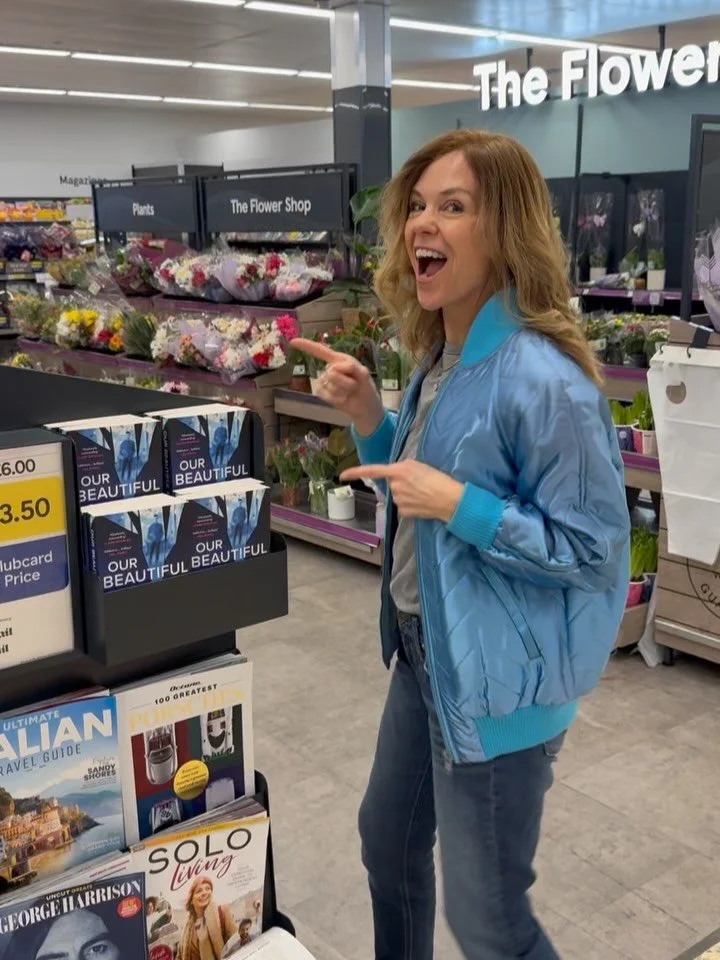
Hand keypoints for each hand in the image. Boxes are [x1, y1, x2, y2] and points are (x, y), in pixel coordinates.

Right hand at [290, 338, 383, 435]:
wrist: (365, 407)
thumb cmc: (366, 388)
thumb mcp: (364, 375)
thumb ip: (353, 368)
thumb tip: (334, 368)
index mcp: (340, 359)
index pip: (321, 351)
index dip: (307, 346)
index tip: (293, 342)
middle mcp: (331, 368)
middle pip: (331, 372)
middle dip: (346, 381)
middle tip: (355, 385)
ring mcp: (325, 381)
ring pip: (329, 385)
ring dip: (343, 391)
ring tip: (350, 392)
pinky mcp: (323, 393)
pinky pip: (324, 394)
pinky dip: (336, 399)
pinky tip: (343, 399)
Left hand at [341, 460, 462, 521]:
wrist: (450, 499)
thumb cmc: (439, 479)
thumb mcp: (420, 465)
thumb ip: (404, 467)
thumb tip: (396, 475)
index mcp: (398, 470)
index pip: (371, 471)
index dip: (355, 472)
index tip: (342, 476)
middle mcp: (394, 485)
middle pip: (391, 483)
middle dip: (400, 483)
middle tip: (419, 483)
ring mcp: (398, 500)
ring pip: (397, 495)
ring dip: (406, 494)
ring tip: (423, 492)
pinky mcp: (403, 512)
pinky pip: (402, 506)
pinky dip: (410, 504)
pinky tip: (422, 503)